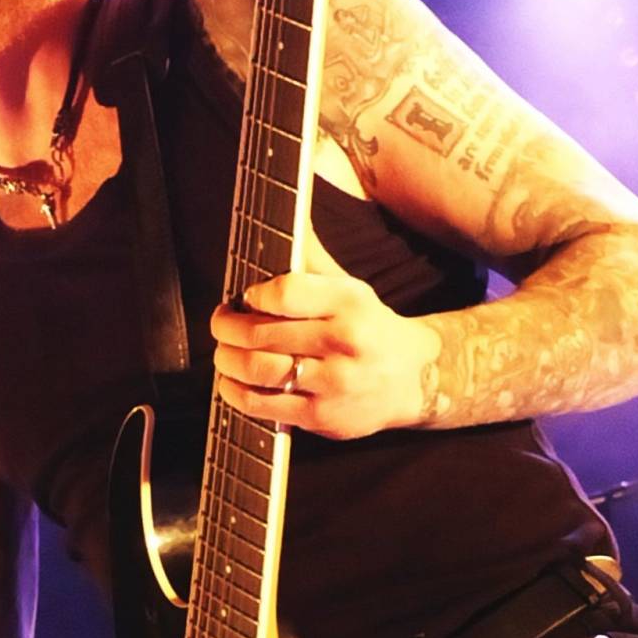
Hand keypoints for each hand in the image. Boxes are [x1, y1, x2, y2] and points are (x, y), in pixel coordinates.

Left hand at [211, 259, 439, 439]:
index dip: (252, 295)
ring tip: (224, 352)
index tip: (243, 298)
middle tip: (222, 325)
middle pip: (260, 332)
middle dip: (226, 328)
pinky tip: (232, 382)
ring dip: (226, 359)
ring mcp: (332, 382)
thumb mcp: (350, 288)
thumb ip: (311, 260)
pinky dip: (234, 392)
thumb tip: (280, 221)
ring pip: (256, 369)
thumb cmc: (368, 328)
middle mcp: (343, 341)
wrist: (416, 379)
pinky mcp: (321, 416)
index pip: (283, 292)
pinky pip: (261, 405)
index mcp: (349, 301)